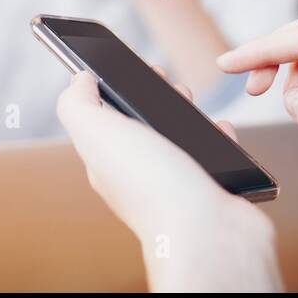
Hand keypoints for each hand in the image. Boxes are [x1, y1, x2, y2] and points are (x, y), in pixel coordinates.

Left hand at [55, 70, 282, 291]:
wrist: (208, 234)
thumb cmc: (153, 187)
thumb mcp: (97, 135)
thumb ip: (78, 104)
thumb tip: (78, 81)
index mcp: (108, 161)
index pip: (100, 118)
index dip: (109, 86)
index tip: (126, 63)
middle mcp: (140, 173)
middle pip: (140, 125)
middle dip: (150, 94)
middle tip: (162, 79)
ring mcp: (177, 181)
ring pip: (176, 138)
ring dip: (184, 111)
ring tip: (189, 100)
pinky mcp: (211, 187)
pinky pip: (213, 155)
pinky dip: (217, 137)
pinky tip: (219, 128)